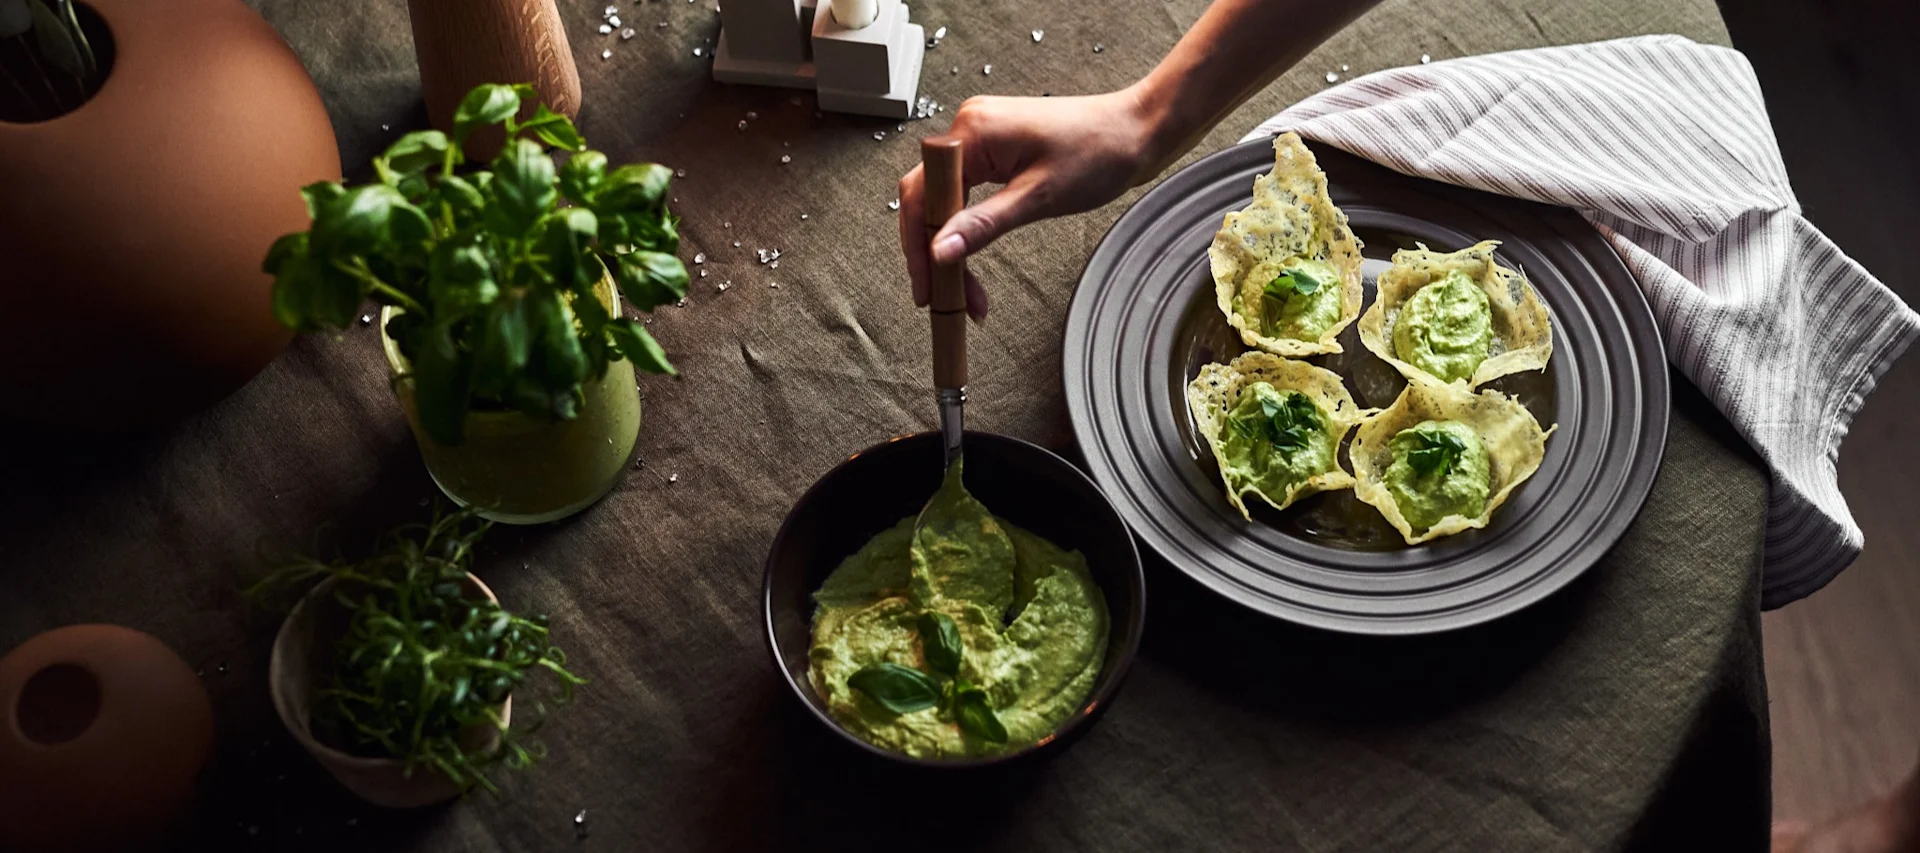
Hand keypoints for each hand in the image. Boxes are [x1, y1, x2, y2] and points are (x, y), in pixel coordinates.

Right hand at [897, 88, 1163, 318]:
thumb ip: (983, 225)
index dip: (919, 246)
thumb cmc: (1098, 153)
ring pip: (946, 201)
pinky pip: (966, 192)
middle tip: (948, 302)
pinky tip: (973, 258)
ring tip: (968, 293)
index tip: (928, 290)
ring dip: (952, 247)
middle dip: (936, 255)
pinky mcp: (995, 150)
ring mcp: (981, 137)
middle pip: (928, 200)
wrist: (1136, 131)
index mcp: (973, 132)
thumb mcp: (1038, 198)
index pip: (922, 195)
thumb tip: (940, 251)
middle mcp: (969, 128)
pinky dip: (968, 228)